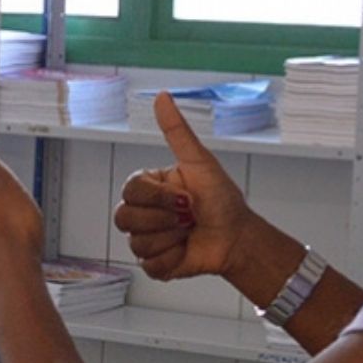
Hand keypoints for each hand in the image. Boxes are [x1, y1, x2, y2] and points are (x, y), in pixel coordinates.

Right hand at [113, 94, 254, 282]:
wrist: (238, 237)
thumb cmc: (222, 200)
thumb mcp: (200, 162)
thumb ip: (177, 131)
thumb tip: (161, 97)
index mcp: (149, 188)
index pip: (129, 191)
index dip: (157, 198)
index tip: (184, 197)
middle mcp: (143, 213)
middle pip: (124, 218)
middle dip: (163, 219)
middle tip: (188, 216)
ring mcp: (146, 240)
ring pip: (137, 243)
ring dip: (171, 238)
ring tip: (189, 232)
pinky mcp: (154, 264)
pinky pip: (149, 265)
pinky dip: (173, 258)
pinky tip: (186, 249)